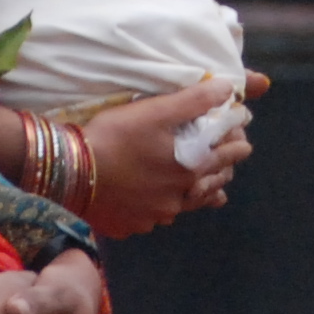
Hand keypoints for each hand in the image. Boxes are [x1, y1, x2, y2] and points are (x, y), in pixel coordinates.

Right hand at [76, 76, 242, 235]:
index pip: (229, 155)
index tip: (241, 135)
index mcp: (191, 168)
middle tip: (227, 161)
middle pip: (213, 184)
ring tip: (208, 190)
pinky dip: (164, 208)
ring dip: (200, 194)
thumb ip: (195, 101)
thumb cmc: (117, 137)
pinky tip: (159, 205)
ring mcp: (156, 216)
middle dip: (222, 169)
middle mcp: (180, 197)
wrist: (72, 173)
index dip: (238, 142)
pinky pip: (157, 218)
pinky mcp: (133, 225)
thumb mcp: (157, 111)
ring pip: (188, 205)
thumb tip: (229, 89)